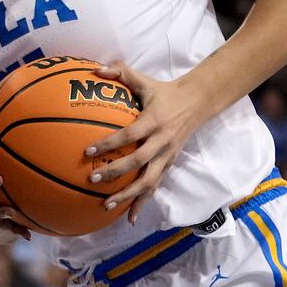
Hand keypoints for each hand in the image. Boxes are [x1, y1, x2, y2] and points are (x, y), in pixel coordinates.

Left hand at [83, 61, 205, 224]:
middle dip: (115, 173)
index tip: (89, 151)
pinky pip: (155, 186)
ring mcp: (167, 155)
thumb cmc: (164, 92)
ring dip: (128, 196)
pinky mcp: (170, 164)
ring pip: (149, 181)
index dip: (110, 143)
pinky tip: (129, 218)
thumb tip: (96, 69)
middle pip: (138, 162)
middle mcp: (161, 141)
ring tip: (107, 205)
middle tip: (92, 180)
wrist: (197, 103)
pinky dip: (142, 203)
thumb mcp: (145, 80)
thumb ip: (121, 72)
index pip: (130, 135)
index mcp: (154, 121)